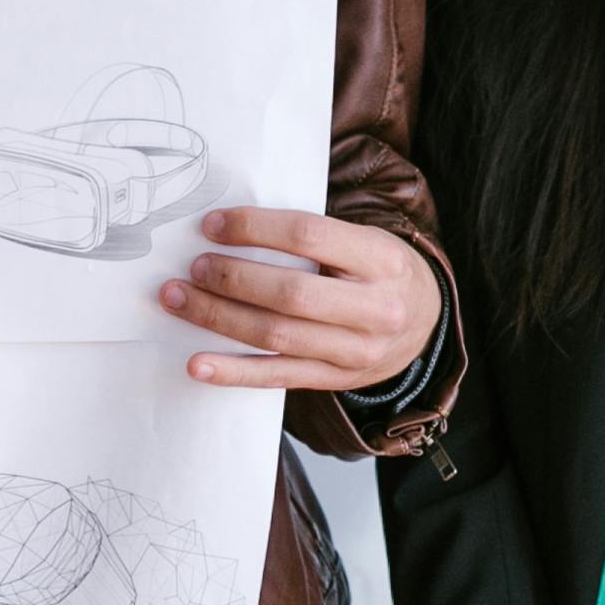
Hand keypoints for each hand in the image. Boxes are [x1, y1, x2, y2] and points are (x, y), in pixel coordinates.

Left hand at [165, 209, 438, 391]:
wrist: (426, 324)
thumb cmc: (382, 273)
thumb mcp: (366, 242)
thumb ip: (316, 237)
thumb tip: (232, 226)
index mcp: (381, 260)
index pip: (309, 235)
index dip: (254, 228)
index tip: (213, 225)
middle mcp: (374, 309)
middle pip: (289, 293)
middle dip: (231, 278)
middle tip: (194, 266)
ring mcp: (355, 351)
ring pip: (276, 336)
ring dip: (218, 317)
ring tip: (179, 300)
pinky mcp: (335, 380)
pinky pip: (277, 377)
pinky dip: (232, 372)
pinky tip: (198, 365)